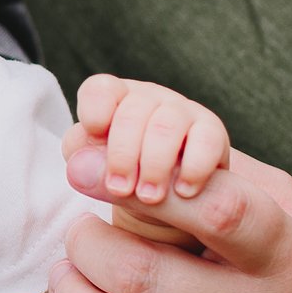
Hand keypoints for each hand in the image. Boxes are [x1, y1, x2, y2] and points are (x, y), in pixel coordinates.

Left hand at [68, 74, 229, 205]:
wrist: (168, 203)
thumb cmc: (126, 179)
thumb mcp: (98, 175)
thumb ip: (86, 167)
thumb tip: (80, 167)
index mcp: (113, 101)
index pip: (99, 90)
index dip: (95, 113)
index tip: (96, 140)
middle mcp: (148, 99)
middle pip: (132, 112)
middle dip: (122, 156)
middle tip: (120, 189)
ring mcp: (181, 112)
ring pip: (166, 125)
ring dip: (154, 165)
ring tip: (149, 196)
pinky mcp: (211, 132)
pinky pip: (206, 140)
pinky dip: (193, 168)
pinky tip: (183, 191)